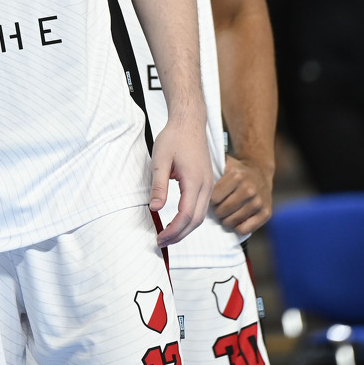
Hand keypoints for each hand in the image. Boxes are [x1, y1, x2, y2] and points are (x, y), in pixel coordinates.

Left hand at [150, 116, 212, 245]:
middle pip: (196, 220)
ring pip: (201, 216)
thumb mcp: (160, 160)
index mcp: (194, 181)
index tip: (159, 238)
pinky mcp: (207, 182)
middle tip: (161, 242)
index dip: (173, 230)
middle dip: (179, 235)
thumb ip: (158, 186)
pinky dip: (191, 219)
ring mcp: (209, 184)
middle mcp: (206, 185)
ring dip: (185, 229)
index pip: (186, 215)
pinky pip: (202, 207)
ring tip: (168, 235)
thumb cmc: (174, 138)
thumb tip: (154, 209)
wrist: (189, 122)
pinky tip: (178, 221)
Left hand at [211, 154, 272, 236]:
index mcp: (237, 176)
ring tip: (226, 212)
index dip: (209, 200)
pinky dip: (237, 227)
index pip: (212, 199)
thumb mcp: (223, 164)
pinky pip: (244, 229)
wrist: (260, 172)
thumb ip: (209, 170)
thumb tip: (188, 178)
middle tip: (218, 207)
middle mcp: (249, 189)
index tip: (212, 198)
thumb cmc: (236, 171)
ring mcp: (259, 202)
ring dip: (225, 220)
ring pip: (231, 222)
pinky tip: (236, 218)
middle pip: (221, 211)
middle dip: (216, 211)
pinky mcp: (266, 213)